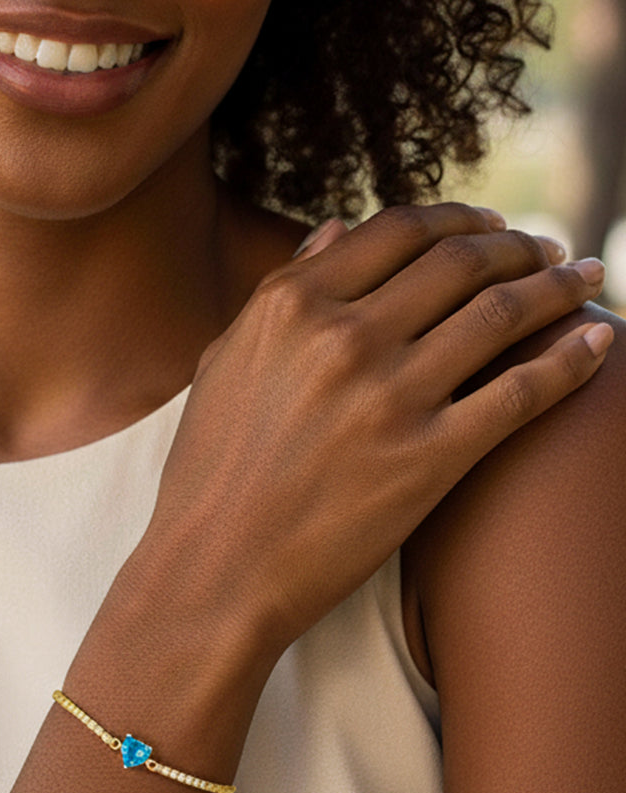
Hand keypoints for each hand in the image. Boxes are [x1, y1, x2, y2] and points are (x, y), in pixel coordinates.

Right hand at [145, 202, 610, 653]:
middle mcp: (342, 338)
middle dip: (516, 244)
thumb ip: (278, 293)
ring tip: (584, 278)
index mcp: (289, 307)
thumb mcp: (223, 366)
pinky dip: (574, 359)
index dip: (458, 217)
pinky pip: (524, 391)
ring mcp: (390, 397)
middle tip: (544, 248)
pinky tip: (601, 340)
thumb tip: (336, 230)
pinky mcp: (429, 458)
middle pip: (459, 261)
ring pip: (503, 313)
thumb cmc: (210, 474)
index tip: (487, 225)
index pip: (398, 231)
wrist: (214, 571)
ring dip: (558, 286)